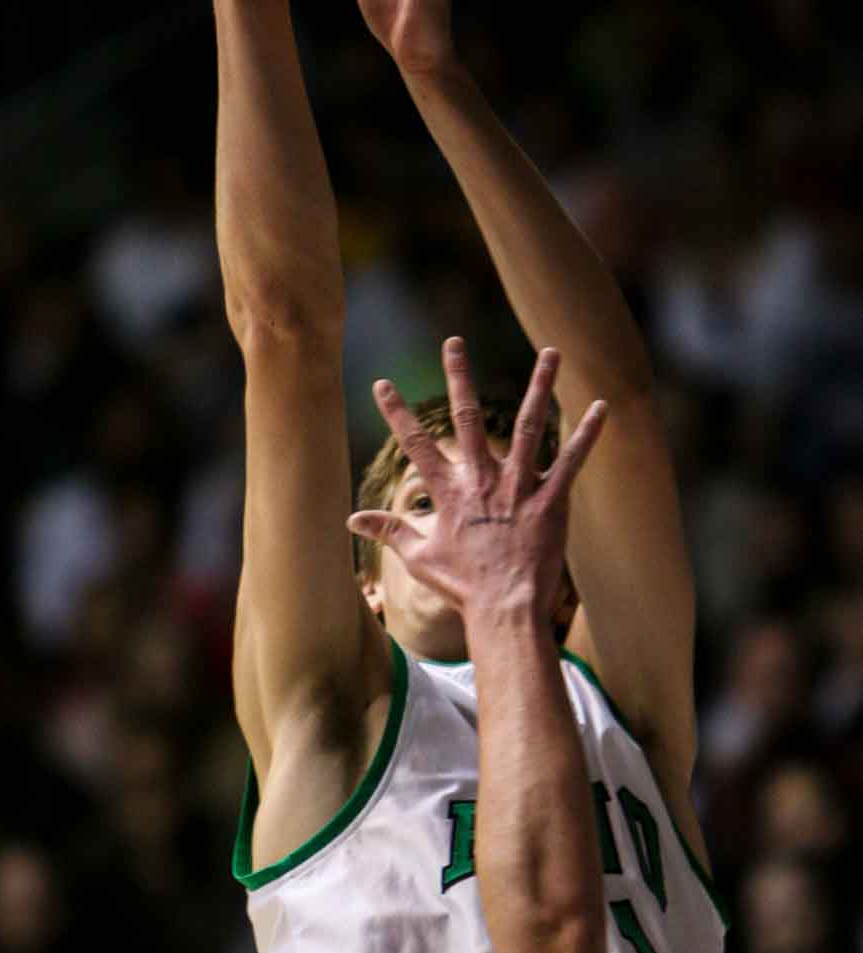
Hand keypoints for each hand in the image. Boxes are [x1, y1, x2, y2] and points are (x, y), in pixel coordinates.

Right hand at [347, 337, 606, 622]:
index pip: (416, 445)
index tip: (382, 383)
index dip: (397, 413)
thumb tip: (352, 519)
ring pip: (528, 426)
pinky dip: (586, 434)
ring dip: (540, 386)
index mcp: (449, 493)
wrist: (504, 609)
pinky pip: (571, 461)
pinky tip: (600, 406)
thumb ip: (388, 530)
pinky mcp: (550, 500)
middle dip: (459, 377)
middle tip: (453, 342)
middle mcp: (482, 481)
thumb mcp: (419, 557)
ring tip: (550, 351)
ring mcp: (518, 487)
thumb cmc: (462, 586)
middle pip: (466, 418)